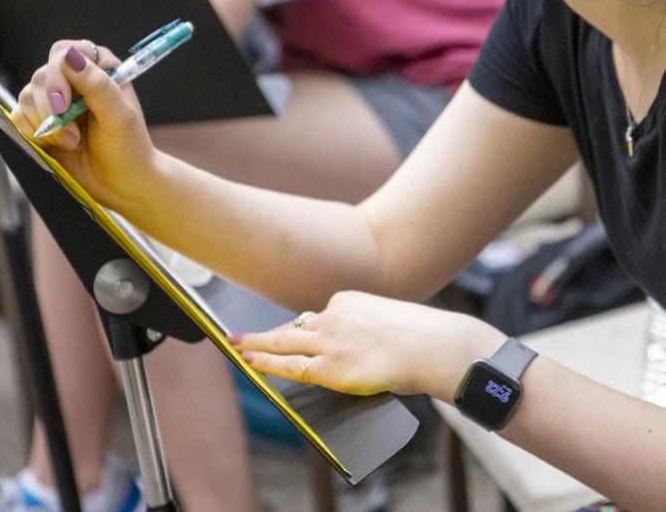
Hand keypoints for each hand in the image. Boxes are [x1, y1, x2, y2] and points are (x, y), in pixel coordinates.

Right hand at [12, 39, 157, 215]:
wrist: (122, 184)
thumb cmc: (129, 148)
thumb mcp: (120, 116)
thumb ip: (98, 86)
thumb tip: (69, 56)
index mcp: (100, 69)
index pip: (64, 53)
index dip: (57, 75)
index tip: (63, 104)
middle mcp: (76, 80)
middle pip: (41, 76)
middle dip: (51, 108)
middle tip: (73, 134)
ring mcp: (57, 101)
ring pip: (27, 96)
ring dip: (45, 124)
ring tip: (71, 142)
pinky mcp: (43, 122)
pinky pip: (20, 116)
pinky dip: (32, 132)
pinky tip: (57, 145)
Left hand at [229, 290, 503, 399]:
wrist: (432, 345)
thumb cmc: (420, 339)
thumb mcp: (386, 321)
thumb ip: (365, 330)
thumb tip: (360, 350)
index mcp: (348, 301)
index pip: (317, 317)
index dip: (298, 330)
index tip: (286, 332)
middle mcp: (332, 316)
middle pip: (292, 326)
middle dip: (264, 332)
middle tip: (239, 334)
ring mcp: (328, 340)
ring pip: (284, 342)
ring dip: (257, 345)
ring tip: (236, 348)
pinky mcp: (330, 366)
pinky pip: (290, 366)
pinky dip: (266, 364)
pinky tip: (250, 363)